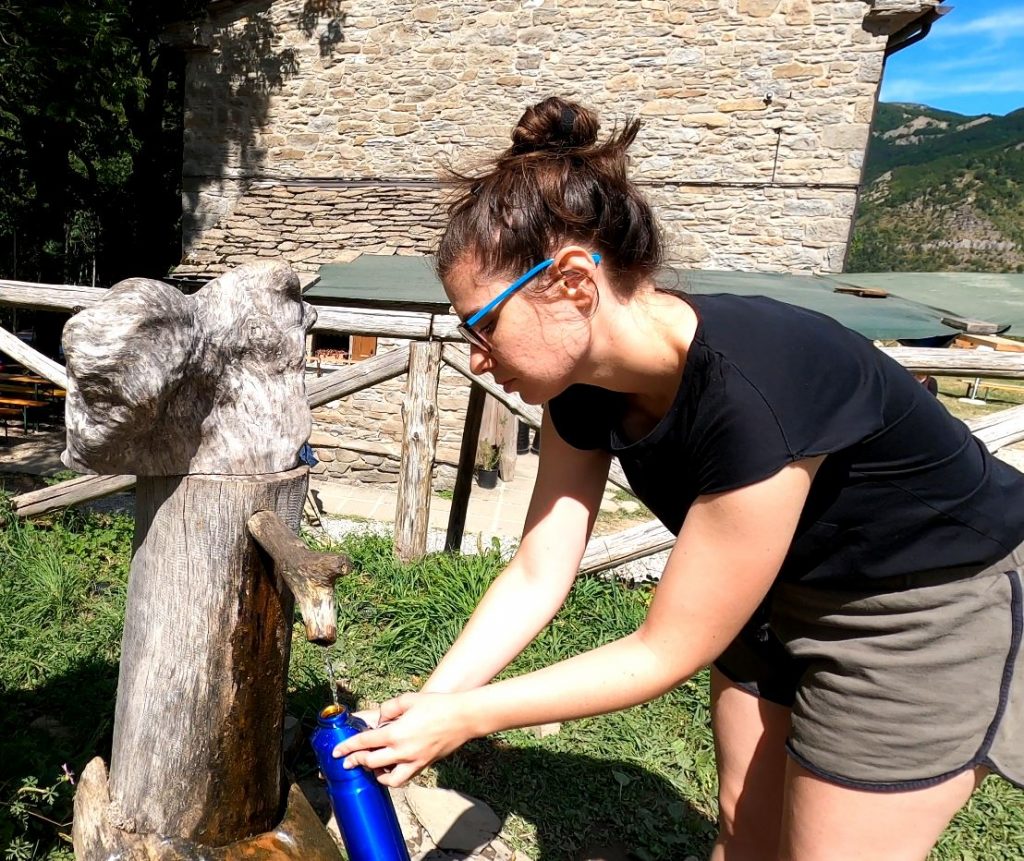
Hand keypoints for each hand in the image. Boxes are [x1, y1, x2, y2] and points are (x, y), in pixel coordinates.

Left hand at [332, 692, 474, 786]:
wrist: (463, 717)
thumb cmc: (437, 705)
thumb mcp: (409, 699)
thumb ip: (389, 708)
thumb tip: (379, 718)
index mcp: (395, 733)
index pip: (364, 743)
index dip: (347, 748)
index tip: (336, 752)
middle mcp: (402, 751)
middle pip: (371, 763)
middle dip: (356, 762)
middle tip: (348, 760)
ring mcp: (414, 761)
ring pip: (387, 778)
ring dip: (375, 774)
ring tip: (371, 767)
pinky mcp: (424, 765)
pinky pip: (404, 777)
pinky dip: (393, 776)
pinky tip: (391, 767)